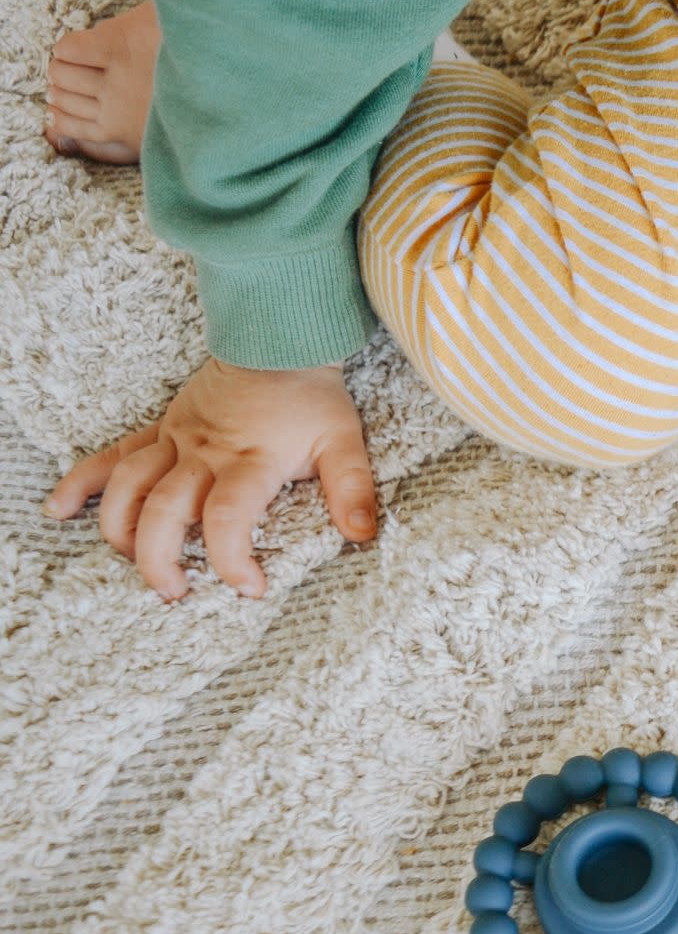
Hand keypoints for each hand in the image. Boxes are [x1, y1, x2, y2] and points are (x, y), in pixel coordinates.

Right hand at [44, 355, 376, 600]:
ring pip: (127, 486)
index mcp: (249, 460)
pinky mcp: (159, 431)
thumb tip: (363, 536)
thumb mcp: (343, 442)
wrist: (277, 340)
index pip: (229, 516)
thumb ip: (352, 490)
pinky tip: (58, 509)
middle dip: (159, 558)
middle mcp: (203, 453)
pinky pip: (111, 455)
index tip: (249, 589)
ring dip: (119, 529)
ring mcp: (174, 440)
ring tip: (132, 565)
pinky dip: (81, 482)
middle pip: (163, 510)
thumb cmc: (311, 398)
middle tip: (175, 593)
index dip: (232, 558)